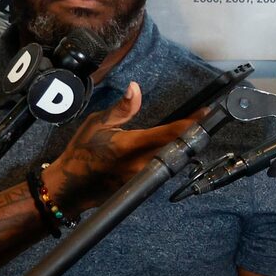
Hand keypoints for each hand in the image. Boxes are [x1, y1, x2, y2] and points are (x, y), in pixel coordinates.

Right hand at [39, 84, 211, 210]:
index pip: (169, 133)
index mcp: (130, 145)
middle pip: (178, 149)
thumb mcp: (97, 124)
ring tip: (193, 133)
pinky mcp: (143, 187)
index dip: (190, 123)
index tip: (205, 112)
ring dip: (184, 148)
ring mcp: (143, 178)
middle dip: (193, 135)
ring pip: (174, 161)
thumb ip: (121, 109)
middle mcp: (140, 164)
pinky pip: (164, 171)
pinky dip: (172, 159)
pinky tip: (175, 149)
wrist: (70, 187)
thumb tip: (136, 88)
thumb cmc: (81, 152)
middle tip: (204, 121)